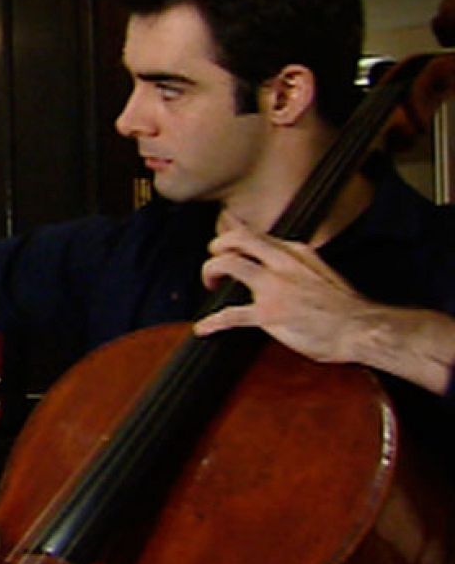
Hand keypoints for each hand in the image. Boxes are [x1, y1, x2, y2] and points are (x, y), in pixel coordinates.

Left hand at [195, 213, 369, 363]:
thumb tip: (278, 265)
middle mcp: (282, 263)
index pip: (256, 235)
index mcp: (296, 253)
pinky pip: (230, 315)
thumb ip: (296, 265)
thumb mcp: (320, 272)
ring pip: (228, 264)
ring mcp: (274, 287)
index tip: (224, 242)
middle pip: (238, 238)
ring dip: (210, 271)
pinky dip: (212, 321)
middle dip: (218, 245)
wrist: (361, 329)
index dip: (234, 235)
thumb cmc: (344, 308)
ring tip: (210, 284)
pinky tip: (204, 327)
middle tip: (213, 257)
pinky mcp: (269, 313)